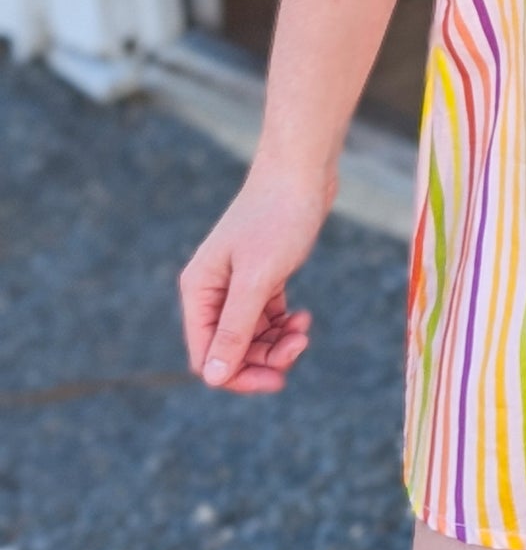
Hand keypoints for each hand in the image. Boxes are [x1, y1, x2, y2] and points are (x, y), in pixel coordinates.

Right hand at [178, 164, 332, 393]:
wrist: (303, 170)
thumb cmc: (278, 217)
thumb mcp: (257, 278)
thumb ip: (235, 329)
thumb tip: (212, 377)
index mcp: (199, 290)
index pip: (207, 356)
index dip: (238, 375)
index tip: (276, 379)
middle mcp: (212, 290)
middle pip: (230, 349)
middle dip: (263, 357)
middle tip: (299, 346)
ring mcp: (238, 283)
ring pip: (252, 335)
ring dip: (277, 342)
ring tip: (303, 330)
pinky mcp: (263, 276)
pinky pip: (267, 317)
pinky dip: (284, 324)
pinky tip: (303, 318)